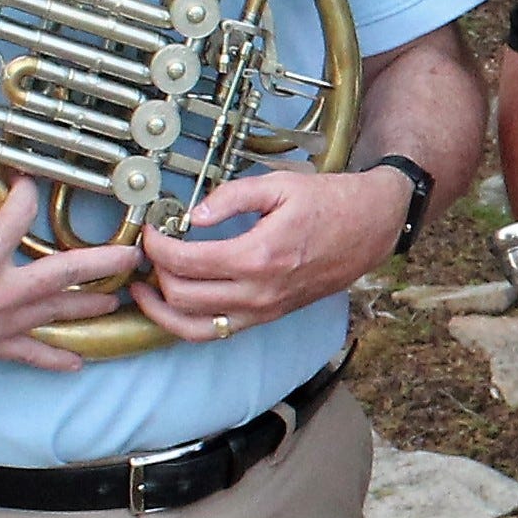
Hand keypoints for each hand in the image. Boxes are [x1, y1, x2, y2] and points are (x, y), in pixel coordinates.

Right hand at [0, 153, 145, 373]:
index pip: (19, 216)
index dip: (26, 190)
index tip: (25, 179)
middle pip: (61, 274)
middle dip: (100, 263)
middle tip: (131, 255)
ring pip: (51, 314)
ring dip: (87, 306)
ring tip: (117, 299)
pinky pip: (23, 354)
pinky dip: (51, 358)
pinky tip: (75, 363)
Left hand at [135, 166, 399, 341]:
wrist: (372, 227)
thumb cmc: (330, 202)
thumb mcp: (280, 184)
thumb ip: (232, 196)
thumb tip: (193, 214)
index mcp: (259, 255)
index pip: (185, 261)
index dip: (156, 246)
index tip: (150, 229)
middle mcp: (260, 292)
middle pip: (182, 298)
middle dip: (155, 274)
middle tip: (149, 252)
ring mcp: (265, 310)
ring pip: (195, 328)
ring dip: (162, 311)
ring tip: (145, 289)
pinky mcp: (269, 316)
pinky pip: (218, 333)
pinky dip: (189, 323)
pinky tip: (177, 303)